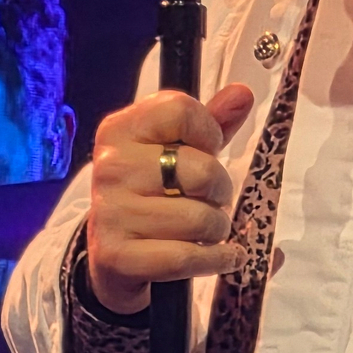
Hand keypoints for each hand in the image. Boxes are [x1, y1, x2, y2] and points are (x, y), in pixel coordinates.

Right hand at [85, 83, 254, 313]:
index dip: (208, 131)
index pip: (180, 110)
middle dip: (221, 188)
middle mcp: (110, 166)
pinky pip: (186, 257)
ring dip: (218, 227)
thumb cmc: (154, 190)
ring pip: (198, 218)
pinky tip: (225, 256)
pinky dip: (217, 259)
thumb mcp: (177, 149)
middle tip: (214, 198)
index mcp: (120, 129)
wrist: (113, 254)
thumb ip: (211, 121)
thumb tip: (242, 94)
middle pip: (200, 169)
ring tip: (210, 228)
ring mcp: (111, 212)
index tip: (208, 150)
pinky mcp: (117, 256)